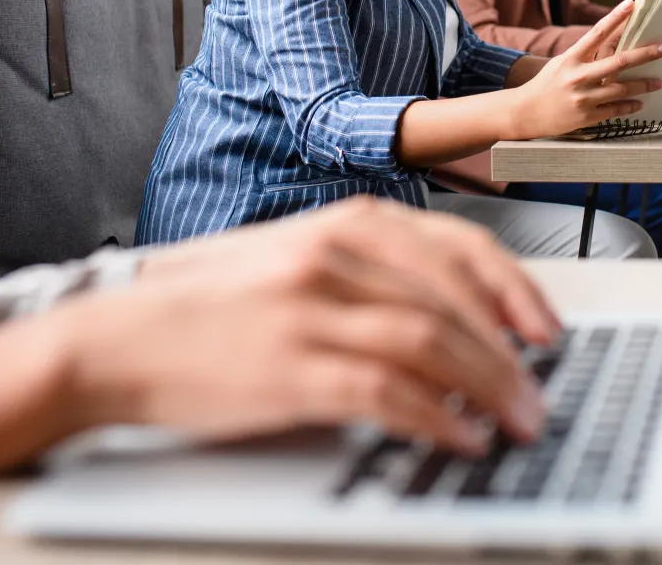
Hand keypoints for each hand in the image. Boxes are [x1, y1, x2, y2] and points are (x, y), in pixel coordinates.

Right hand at [67, 198, 551, 454]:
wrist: (116, 339)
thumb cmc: (206, 307)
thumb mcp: (293, 262)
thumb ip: (368, 275)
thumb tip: (451, 319)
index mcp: (340, 224)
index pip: (456, 248)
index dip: (513, 290)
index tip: (545, 328)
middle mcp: (332, 256)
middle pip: (453, 300)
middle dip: (510, 350)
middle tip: (540, 390)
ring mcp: (311, 310)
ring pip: (430, 342)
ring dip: (487, 387)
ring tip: (515, 420)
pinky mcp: (290, 368)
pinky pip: (385, 393)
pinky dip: (434, 418)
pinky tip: (457, 437)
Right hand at [507, 0, 661, 138]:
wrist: (523, 113)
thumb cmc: (544, 85)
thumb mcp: (560, 64)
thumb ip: (584, 56)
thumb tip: (613, 47)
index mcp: (571, 58)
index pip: (597, 33)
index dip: (616, 17)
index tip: (631, 4)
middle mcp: (578, 76)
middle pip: (619, 62)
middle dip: (645, 54)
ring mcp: (583, 97)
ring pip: (622, 89)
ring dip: (644, 84)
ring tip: (659, 81)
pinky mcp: (586, 116)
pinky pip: (615, 110)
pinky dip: (630, 106)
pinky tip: (640, 103)